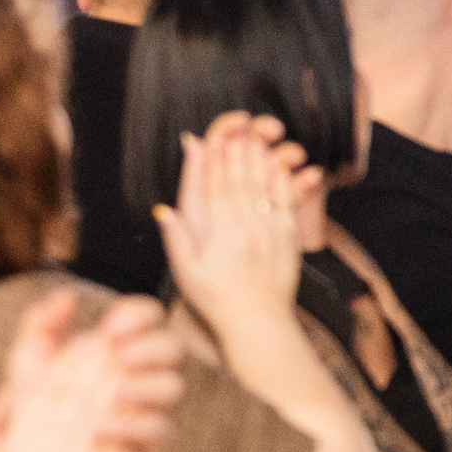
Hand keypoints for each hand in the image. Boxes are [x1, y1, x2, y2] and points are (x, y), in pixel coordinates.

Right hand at [158, 112, 313, 337]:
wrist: (257, 322)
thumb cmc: (216, 298)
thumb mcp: (187, 271)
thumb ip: (178, 238)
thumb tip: (164, 209)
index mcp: (218, 235)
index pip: (213, 189)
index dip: (211, 162)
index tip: (208, 141)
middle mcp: (244, 229)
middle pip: (239, 181)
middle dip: (236, 152)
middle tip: (234, 129)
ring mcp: (268, 232)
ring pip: (262, 186)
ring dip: (258, 159)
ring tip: (254, 138)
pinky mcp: (287, 237)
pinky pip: (283, 201)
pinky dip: (281, 180)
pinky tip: (277, 164)